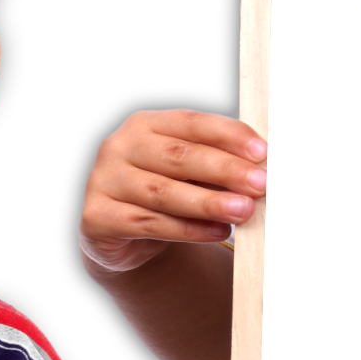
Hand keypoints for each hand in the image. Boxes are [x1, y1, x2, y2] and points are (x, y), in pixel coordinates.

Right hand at [78, 108, 267, 271]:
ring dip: (208, 203)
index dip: (228, 134)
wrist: (125, 236)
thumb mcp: (190, 172)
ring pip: (163, 192)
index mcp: (145, 123)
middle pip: (178, 155)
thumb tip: (262, 168)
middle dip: (224, 169)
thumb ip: (218, 164)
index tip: (262, 151)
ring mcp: (104, 181)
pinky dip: (188, 230)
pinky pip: (149, 223)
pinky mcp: (98, 217)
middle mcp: (119, 146)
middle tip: (260, 183)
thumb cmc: (167, 193)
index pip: (190, 122)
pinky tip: (217, 231)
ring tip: (243, 210)